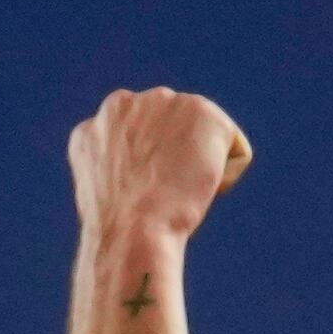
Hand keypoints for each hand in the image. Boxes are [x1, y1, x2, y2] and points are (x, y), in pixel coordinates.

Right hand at [67, 86, 253, 249]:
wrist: (131, 231)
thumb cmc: (118, 231)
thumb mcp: (107, 191)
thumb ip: (121, 167)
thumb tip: (145, 174)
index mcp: (97, 125)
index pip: (139, 142)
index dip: (147, 175)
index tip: (141, 198)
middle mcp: (126, 103)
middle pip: (172, 133)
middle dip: (174, 160)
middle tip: (161, 195)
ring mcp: (166, 103)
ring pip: (202, 141)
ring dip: (199, 167)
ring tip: (177, 193)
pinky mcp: (205, 112)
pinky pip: (235, 152)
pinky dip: (227, 178)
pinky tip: (200, 191)